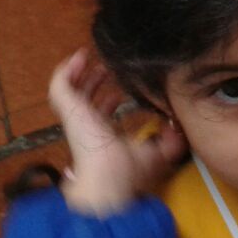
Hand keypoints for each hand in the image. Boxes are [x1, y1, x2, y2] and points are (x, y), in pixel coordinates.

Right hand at [48, 49, 185, 215]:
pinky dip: (67, 70)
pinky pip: (60, 86)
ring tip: (89, 58)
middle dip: (95, 83)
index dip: (109, 102)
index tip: (120, 92)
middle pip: (86, 100)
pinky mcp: (70, 110)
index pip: (102, 116)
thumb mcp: (155, 153)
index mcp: (103, 138)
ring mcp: (76, 119)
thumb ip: (168, 142)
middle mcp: (87, 128)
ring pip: (70, 92)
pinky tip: (80, 57)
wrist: (109, 180)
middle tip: (105, 69)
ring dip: (80, 73)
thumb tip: (177, 130)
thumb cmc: (128, 173)